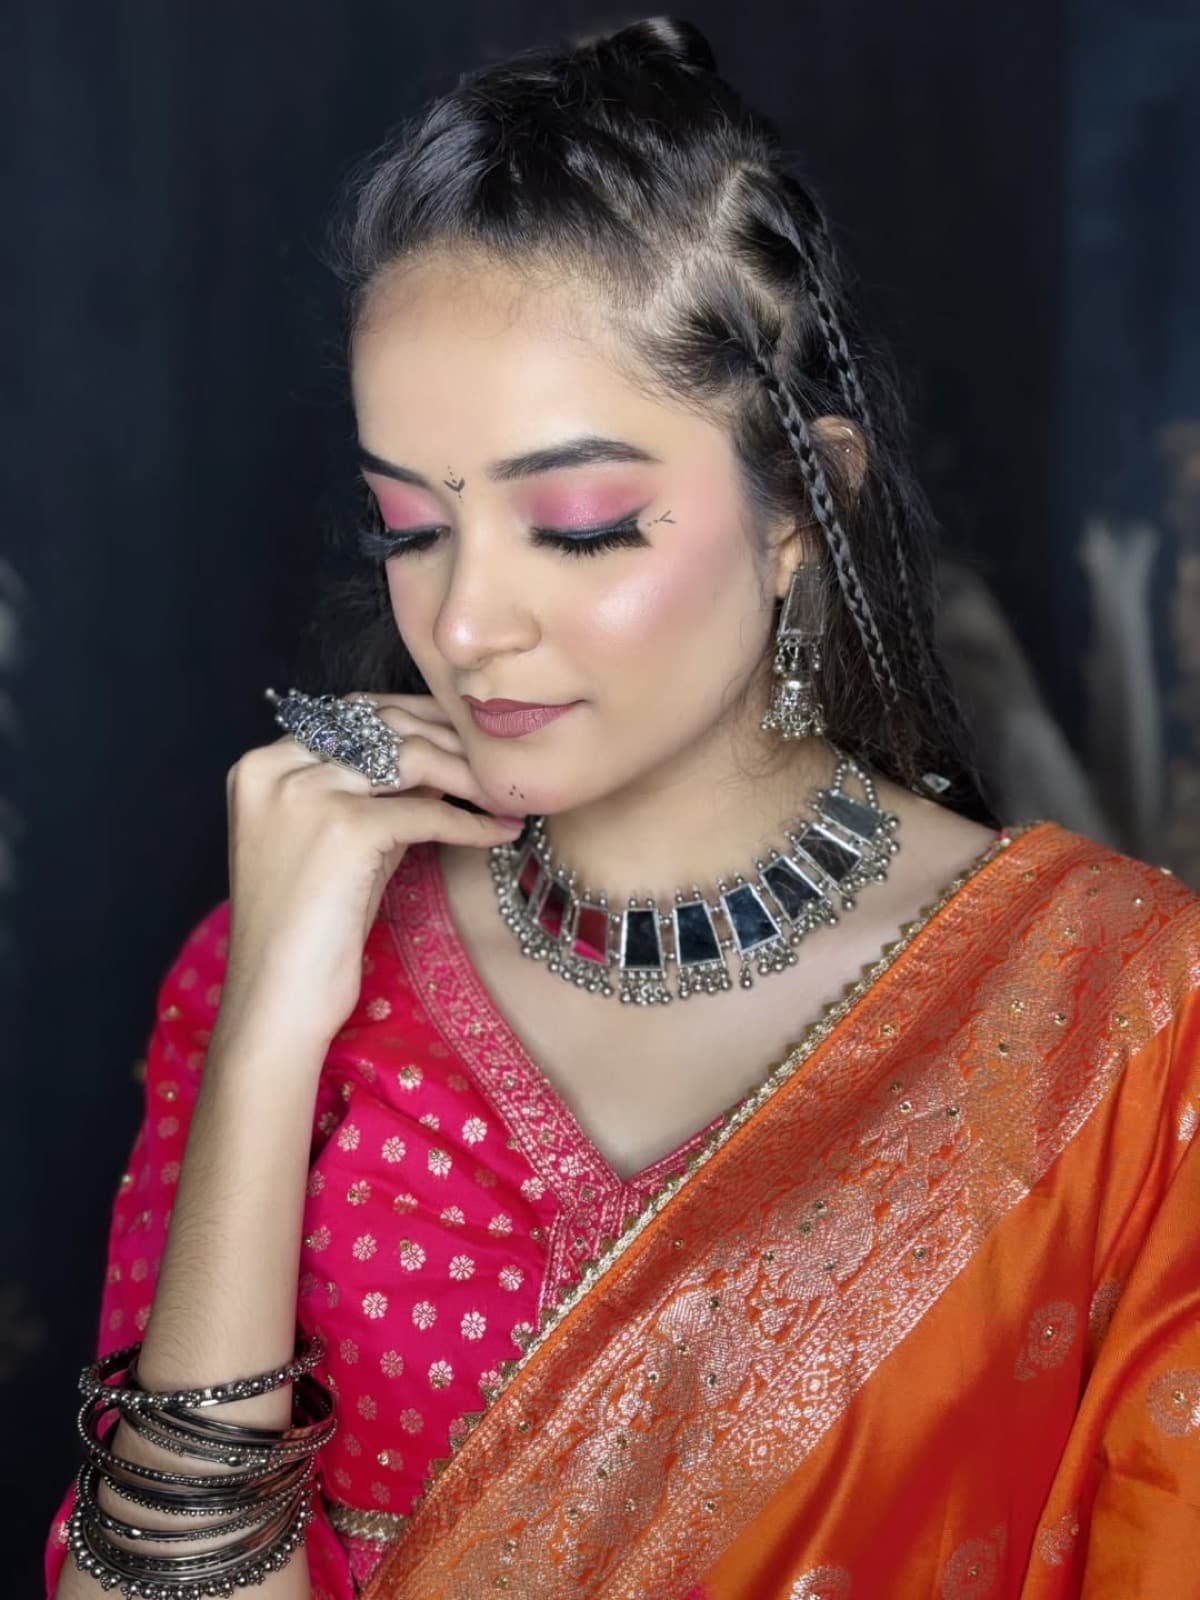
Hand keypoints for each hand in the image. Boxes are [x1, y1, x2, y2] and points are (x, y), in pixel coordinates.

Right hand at [215, 693, 524, 1052]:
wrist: (279, 998)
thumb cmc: (309, 929)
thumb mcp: (337, 842)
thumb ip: (374, 794)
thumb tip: (440, 755)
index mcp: (263, 765)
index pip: (352, 714)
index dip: (414, 718)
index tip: (459, 733)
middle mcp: (278, 768)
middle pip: (383, 724)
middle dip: (447, 736)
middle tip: (495, 756)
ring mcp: (309, 793)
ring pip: (411, 756)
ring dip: (468, 772)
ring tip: (505, 792)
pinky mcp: (346, 828)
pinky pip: (428, 812)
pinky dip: (471, 822)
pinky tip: (501, 832)